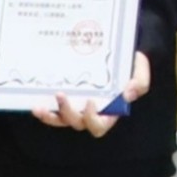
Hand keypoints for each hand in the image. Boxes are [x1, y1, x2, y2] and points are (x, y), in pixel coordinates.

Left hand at [38, 49, 152, 137]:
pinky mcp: (66, 98)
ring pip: (62, 120)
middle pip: (78, 123)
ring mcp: (77, 106)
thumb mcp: (139, 71)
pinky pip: (54, 110)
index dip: (93, 118)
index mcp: (110, 111)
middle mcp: (91, 112)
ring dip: (50, 117)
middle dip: (67, 113)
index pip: (99, 125)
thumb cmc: (129, 63)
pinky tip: (36, 103)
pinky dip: (45, 110)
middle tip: (61, 94)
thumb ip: (139, 82)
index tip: (90, 101)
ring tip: (40, 108)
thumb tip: (128, 93)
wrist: (117, 50)